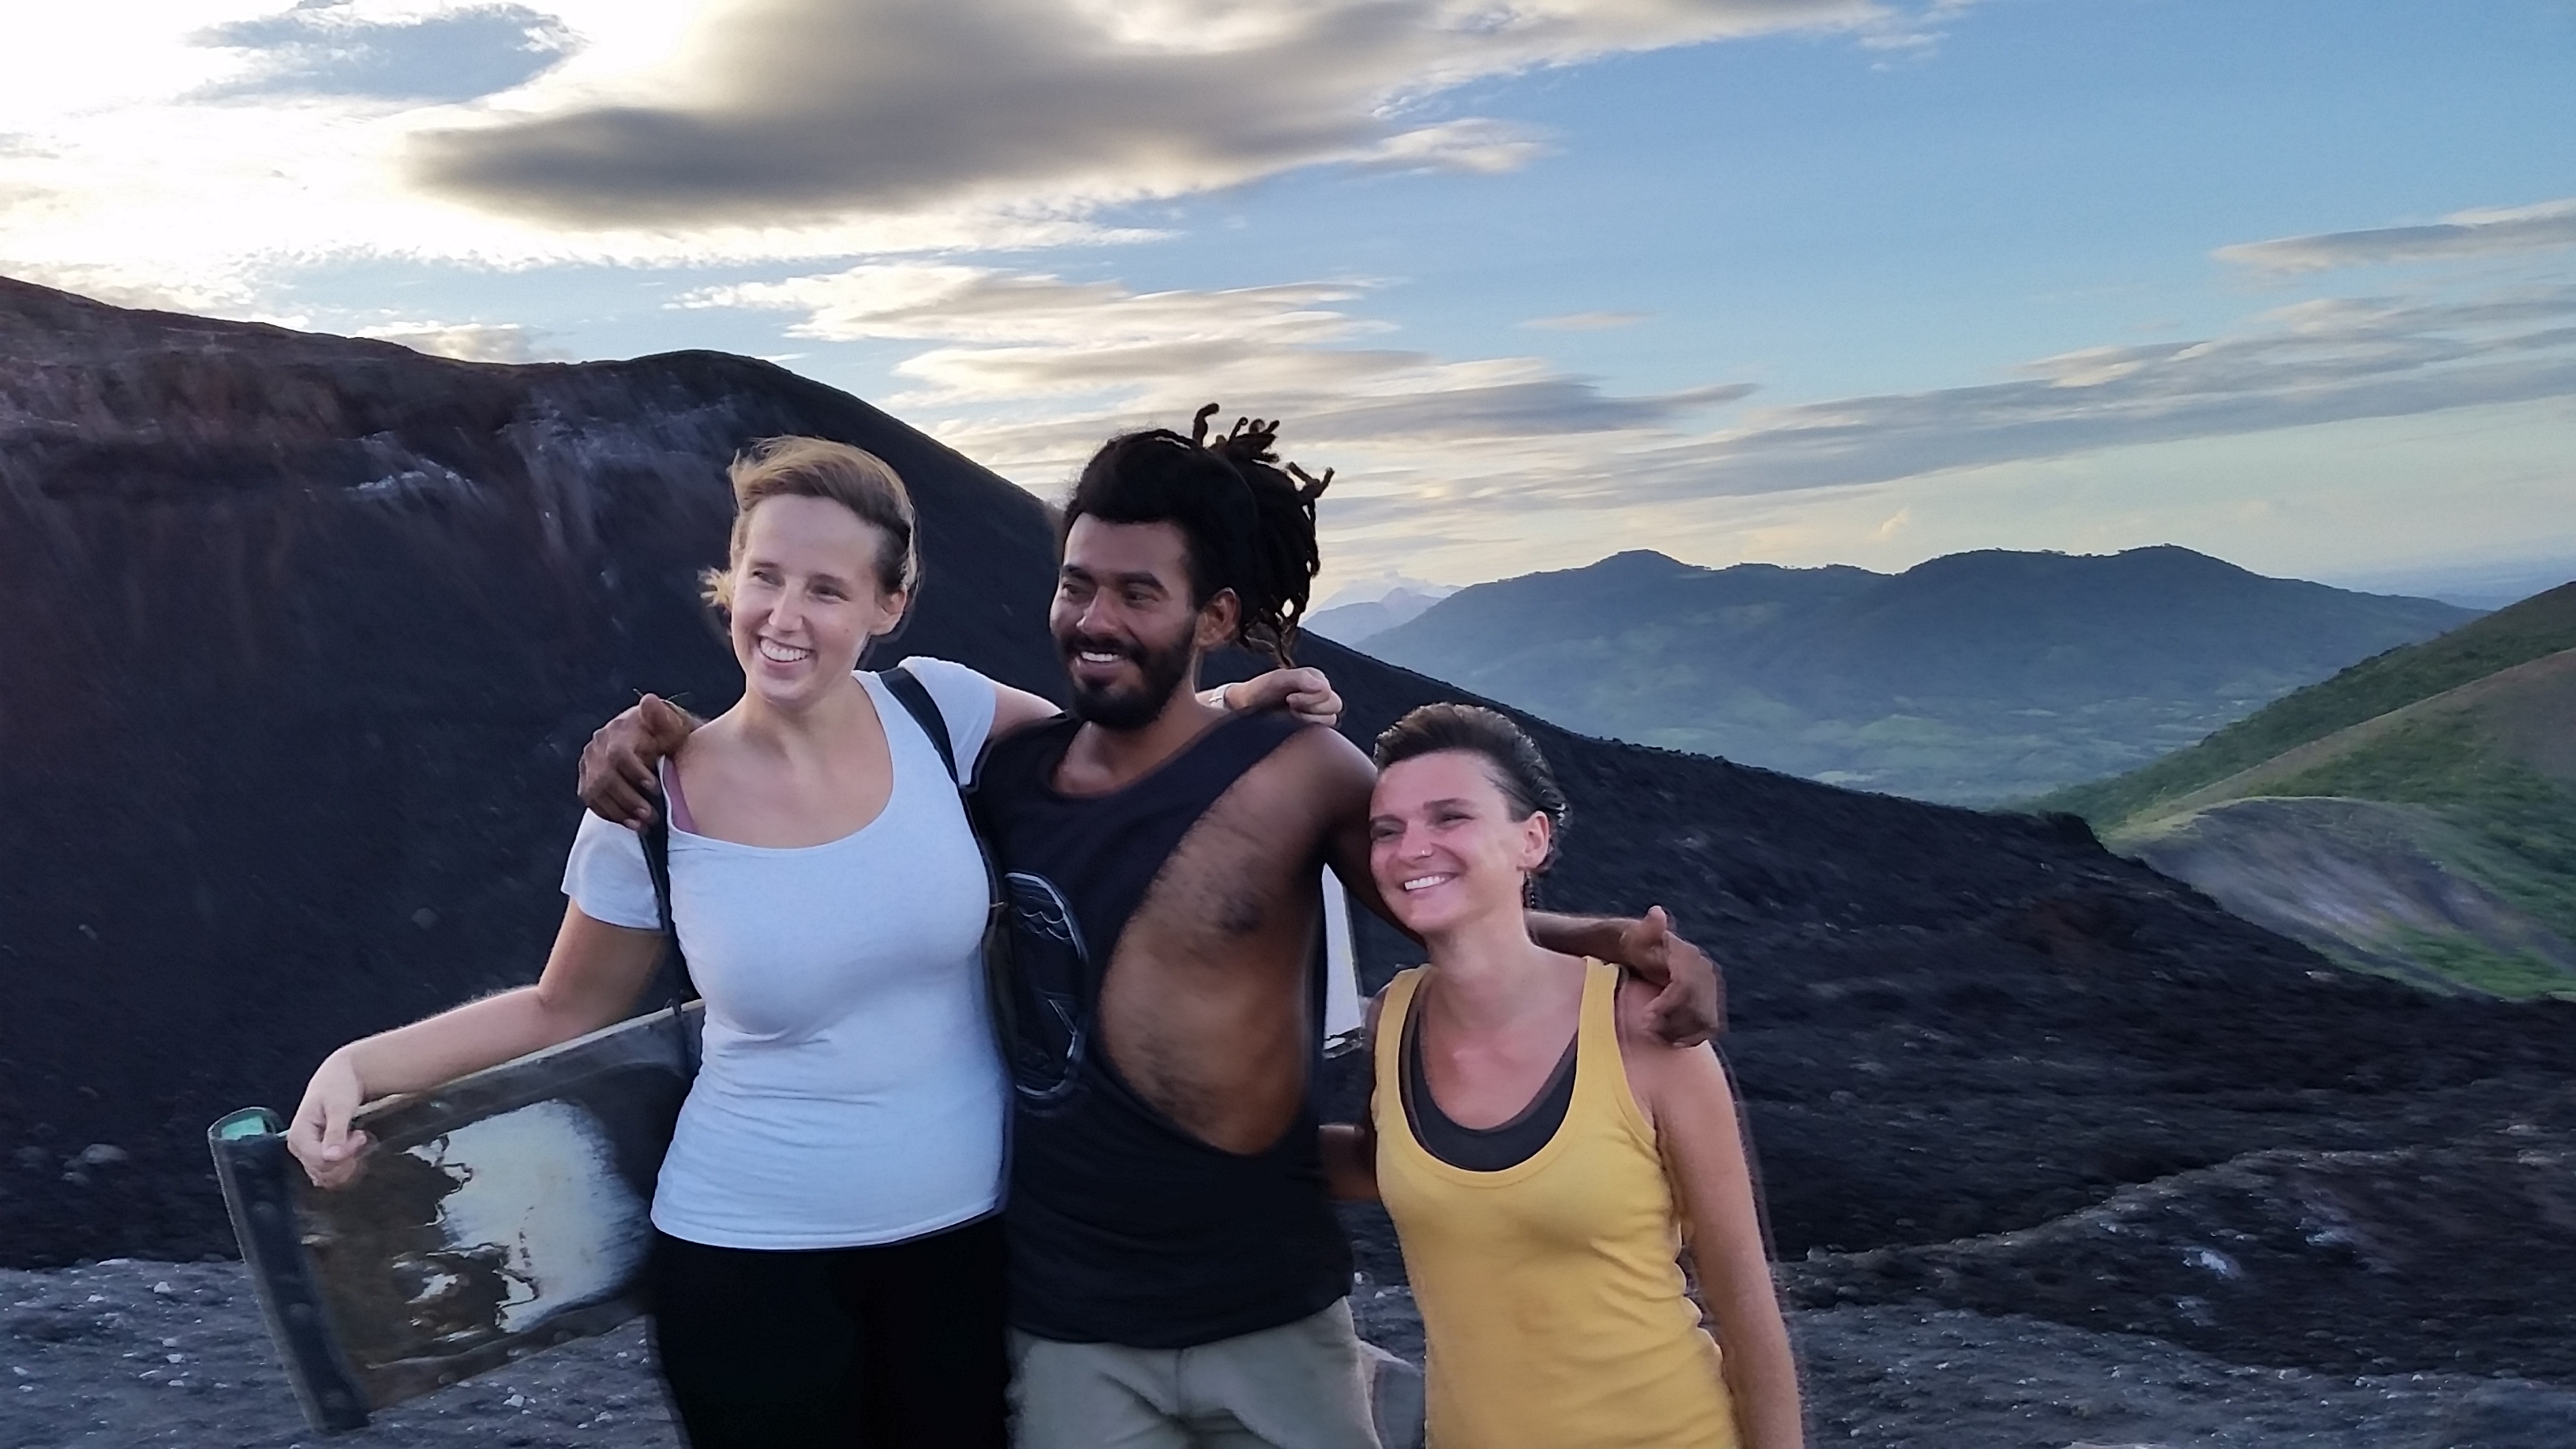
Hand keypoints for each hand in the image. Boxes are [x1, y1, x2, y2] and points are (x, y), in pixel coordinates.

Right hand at [286, 1052, 372, 1189]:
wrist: (341, 1076)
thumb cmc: (339, 1086)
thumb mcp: (340, 1107)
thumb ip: (336, 1133)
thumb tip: (331, 1157)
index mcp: (298, 1134)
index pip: (320, 1160)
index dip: (345, 1154)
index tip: (360, 1136)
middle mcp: (298, 1147)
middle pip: (324, 1171)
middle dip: (347, 1157)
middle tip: (360, 1136)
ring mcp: (307, 1152)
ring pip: (328, 1175)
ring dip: (348, 1162)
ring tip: (357, 1139)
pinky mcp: (317, 1155)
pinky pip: (330, 1172)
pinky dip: (346, 1164)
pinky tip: (354, 1148)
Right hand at [579, 695, 695, 829]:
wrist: (657, 742)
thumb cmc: (670, 735)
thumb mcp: (674, 725)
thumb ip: (665, 718)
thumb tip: (649, 701)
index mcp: (620, 729)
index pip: (618, 753)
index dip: (634, 772)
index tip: (654, 788)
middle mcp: (599, 744)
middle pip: (604, 777)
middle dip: (628, 799)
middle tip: (650, 815)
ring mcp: (590, 762)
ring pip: (595, 791)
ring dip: (619, 811)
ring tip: (642, 824)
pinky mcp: (587, 778)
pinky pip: (591, 800)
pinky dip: (609, 814)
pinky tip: (629, 824)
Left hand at [1226, 666, 1342, 728]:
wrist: (1245, 708)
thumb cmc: (1261, 690)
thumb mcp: (1277, 679)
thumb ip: (1299, 678)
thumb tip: (1322, 686)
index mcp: (1316, 678)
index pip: (1328, 693)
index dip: (1309, 698)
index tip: (1289, 699)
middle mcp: (1320, 693)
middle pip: (1335, 705)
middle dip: (1311, 707)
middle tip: (1290, 706)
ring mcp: (1318, 710)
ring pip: (1331, 719)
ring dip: (1309, 719)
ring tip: (1291, 715)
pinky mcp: (1313, 725)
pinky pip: (1324, 731)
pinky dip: (1308, 729)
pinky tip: (1293, 724)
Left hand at [1619, 907, 1724, 1046]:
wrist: (1636, 956)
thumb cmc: (1628, 948)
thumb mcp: (1629, 937)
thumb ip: (1645, 930)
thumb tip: (1657, 913)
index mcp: (1686, 954)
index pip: (1686, 986)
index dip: (1668, 1005)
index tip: (1646, 1016)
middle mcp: (1703, 969)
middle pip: (1699, 1007)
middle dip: (1672, 1022)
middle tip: (1647, 1027)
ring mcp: (1708, 988)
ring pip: (1706, 1020)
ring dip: (1679, 1031)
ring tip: (1654, 1032)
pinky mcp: (1708, 1003)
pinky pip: (1709, 1027)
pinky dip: (1691, 1037)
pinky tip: (1670, 1038)